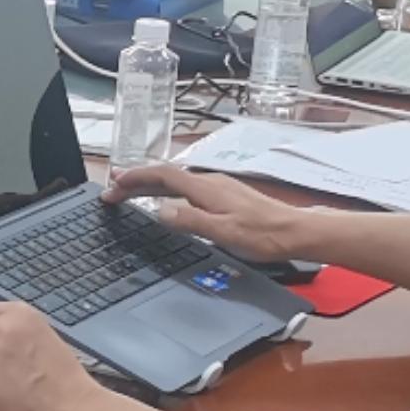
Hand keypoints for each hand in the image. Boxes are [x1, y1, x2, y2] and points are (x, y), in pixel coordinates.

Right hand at [109, 164, 320, 262]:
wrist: (297, 232)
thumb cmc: (264, 235)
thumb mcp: (224, 232)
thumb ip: (190, 221)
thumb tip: (159, 211)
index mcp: (206, 188)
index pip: (162, 176)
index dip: (134, 178)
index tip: (113, 185)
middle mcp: (210, 182)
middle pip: (166, 176)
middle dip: (136, 181)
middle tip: (112, 191)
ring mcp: (219, 187)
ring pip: (176, 181)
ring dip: (151, 186)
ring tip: (130, 193)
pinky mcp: (225, 195)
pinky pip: (187, 188)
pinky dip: (168, 192)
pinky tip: (166, 201)